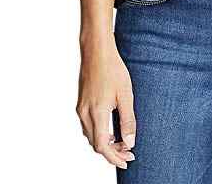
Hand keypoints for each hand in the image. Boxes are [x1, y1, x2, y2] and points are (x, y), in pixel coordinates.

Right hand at [76, 36, 136, 169]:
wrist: (97, 51)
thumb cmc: (112, 68)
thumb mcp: (125, 95)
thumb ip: (128, 120)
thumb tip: (130, 141)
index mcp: (97, 112)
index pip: (103, 146)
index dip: (114, 157)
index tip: (127, 160)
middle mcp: (85, 113)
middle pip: (96, 144)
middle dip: (112, 152)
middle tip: (129, 153)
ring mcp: (81, 108)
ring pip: (91, 136)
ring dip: (105, 144)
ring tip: (122, 142)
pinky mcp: (81, 103)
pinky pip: (88, 127)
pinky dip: (99, 134)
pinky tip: (111, 130)